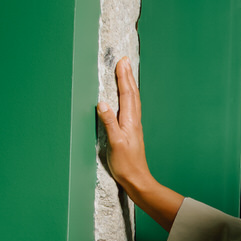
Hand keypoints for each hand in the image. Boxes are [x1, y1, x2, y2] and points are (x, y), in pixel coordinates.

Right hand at [96, 56, 184, 230]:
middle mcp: (134, 121)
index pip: (126, 94)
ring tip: (126, 73)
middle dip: (128, 76)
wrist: (137, 179)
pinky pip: (131, 107)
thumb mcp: (114, 143)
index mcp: (129, 121)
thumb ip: (109, 122)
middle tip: (125, 60)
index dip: (124, 77)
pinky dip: (129, 97)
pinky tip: (127, 98)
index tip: (122, 62)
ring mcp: (134, 126)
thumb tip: (102, 103)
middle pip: (132, 93)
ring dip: (129, 84)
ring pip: (133, 100)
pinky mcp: (132, 131)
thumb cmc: (126, 164)